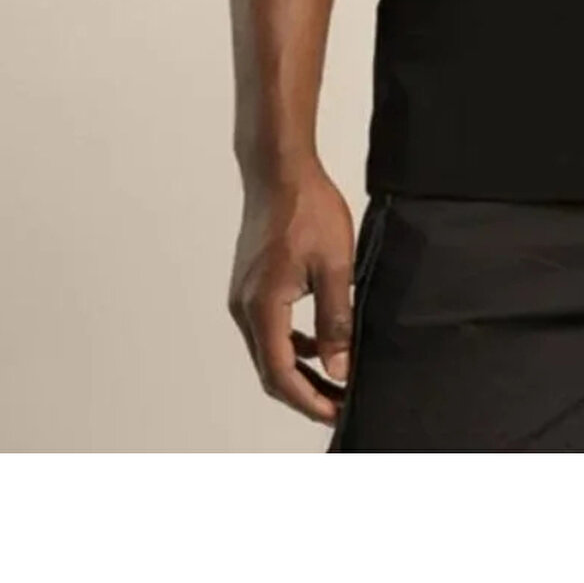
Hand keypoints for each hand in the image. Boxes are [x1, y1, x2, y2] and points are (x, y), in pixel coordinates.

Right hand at [227, 161, 356, 426]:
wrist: (279, 169)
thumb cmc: (307, 209)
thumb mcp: (333, 267)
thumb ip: (336, 322)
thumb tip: (339, 371)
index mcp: (262, 307)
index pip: (281, 374)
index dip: (310, 400)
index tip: (338, 413)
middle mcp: (244, 307)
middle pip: (271, 369)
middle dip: (305, 392)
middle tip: (339, 406)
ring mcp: (244, 295)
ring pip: (269, 349)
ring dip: (300, 370)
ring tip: (335, 381)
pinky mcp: (251, 283)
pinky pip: (269, 327)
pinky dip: (293, 344)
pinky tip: (320, 343)